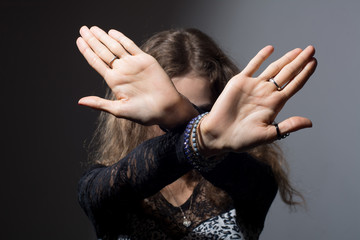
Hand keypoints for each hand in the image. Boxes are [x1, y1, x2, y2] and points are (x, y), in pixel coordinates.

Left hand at [76, 26, 196, 127]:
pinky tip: (112, 33)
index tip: (78, 40)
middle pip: (103, 51)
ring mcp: (132, 64)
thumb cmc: (143, 113)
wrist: (166, 108)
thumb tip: (79, 101)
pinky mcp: (145, 60)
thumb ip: (100, 103)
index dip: (86, 51)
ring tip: (93, 29)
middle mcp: (121, 70)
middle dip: (92, 40)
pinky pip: (131, 46)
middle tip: (82, 29)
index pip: (96, 62)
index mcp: (114, 81)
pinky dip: (122, 39)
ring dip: (104, 37)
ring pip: (115, 46)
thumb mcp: (119, 110)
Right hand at [199, 45, 316, 155]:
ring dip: (286, 58)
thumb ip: (288, 126)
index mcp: (274, 104)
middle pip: (287, 73)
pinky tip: (271, 49)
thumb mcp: (268, 135)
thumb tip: (310, 123)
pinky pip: (252, 66)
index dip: (305, 74)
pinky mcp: (239, 82)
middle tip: (311, 50)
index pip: (294, 85)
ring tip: (298, 50)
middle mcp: (266, 93)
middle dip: (300, 61)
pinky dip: (261, 56)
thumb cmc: (242, 139)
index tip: (314, 63)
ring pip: (273, 68)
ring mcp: (253, 86)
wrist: (219, 134)